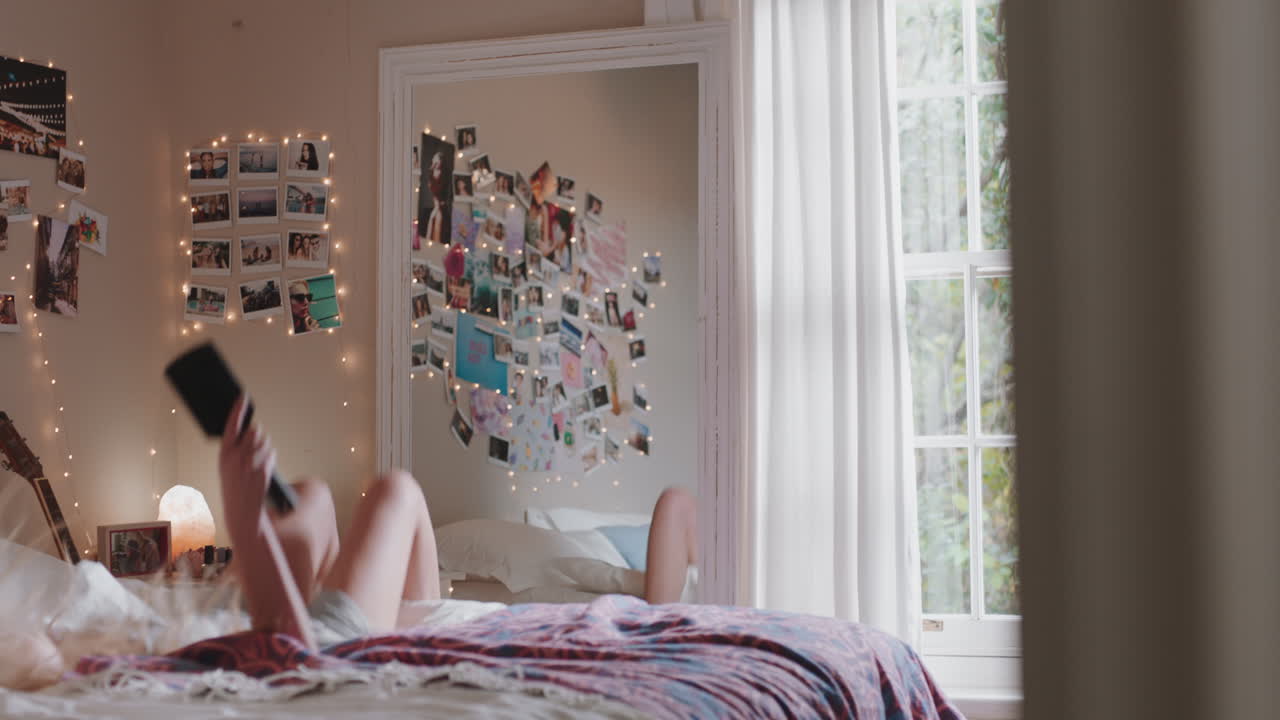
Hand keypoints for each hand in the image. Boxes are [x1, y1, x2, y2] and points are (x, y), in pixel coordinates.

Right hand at [219, 395, 274, 537]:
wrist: (241, 510)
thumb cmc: (233, 485)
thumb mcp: (226, 465)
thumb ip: (234, 447)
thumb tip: (247, 428)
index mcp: (224, 453)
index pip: (232, 424)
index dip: (238, 408)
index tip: (243, 396)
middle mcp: (237, 456)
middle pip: (255, 430)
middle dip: (257, 434)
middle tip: (253, 446)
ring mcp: (251, 462)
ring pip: (265, 440)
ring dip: (264, 446)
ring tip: (256, 461)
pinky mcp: (265, 469)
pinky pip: (272, 452)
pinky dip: (270, 457)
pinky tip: (262, 468)